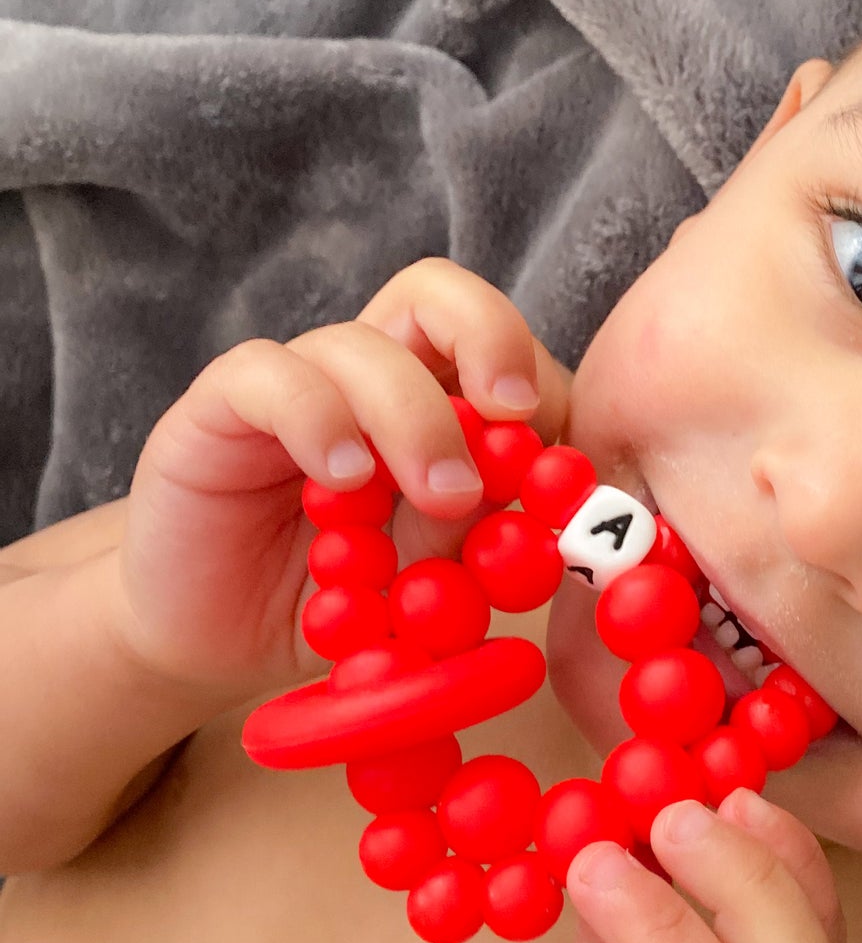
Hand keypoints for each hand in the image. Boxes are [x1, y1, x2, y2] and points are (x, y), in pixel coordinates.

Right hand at [109, 258, 570, 698]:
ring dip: (415, 416)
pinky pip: (271, 377)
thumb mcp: (434, 580)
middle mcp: (369, 376)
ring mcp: (296, 384)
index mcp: (436, 402)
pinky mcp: (221, 406)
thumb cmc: (343, 606)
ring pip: (361, 344)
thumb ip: (485, 537)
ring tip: (439, 497)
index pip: (500, 347)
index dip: (540, 384)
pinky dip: (319, 419)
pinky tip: (345, 479)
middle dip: (490, 341)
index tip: (562, 462)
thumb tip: (559, 507)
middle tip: (513, 418)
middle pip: (436, 297)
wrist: (219, 645)